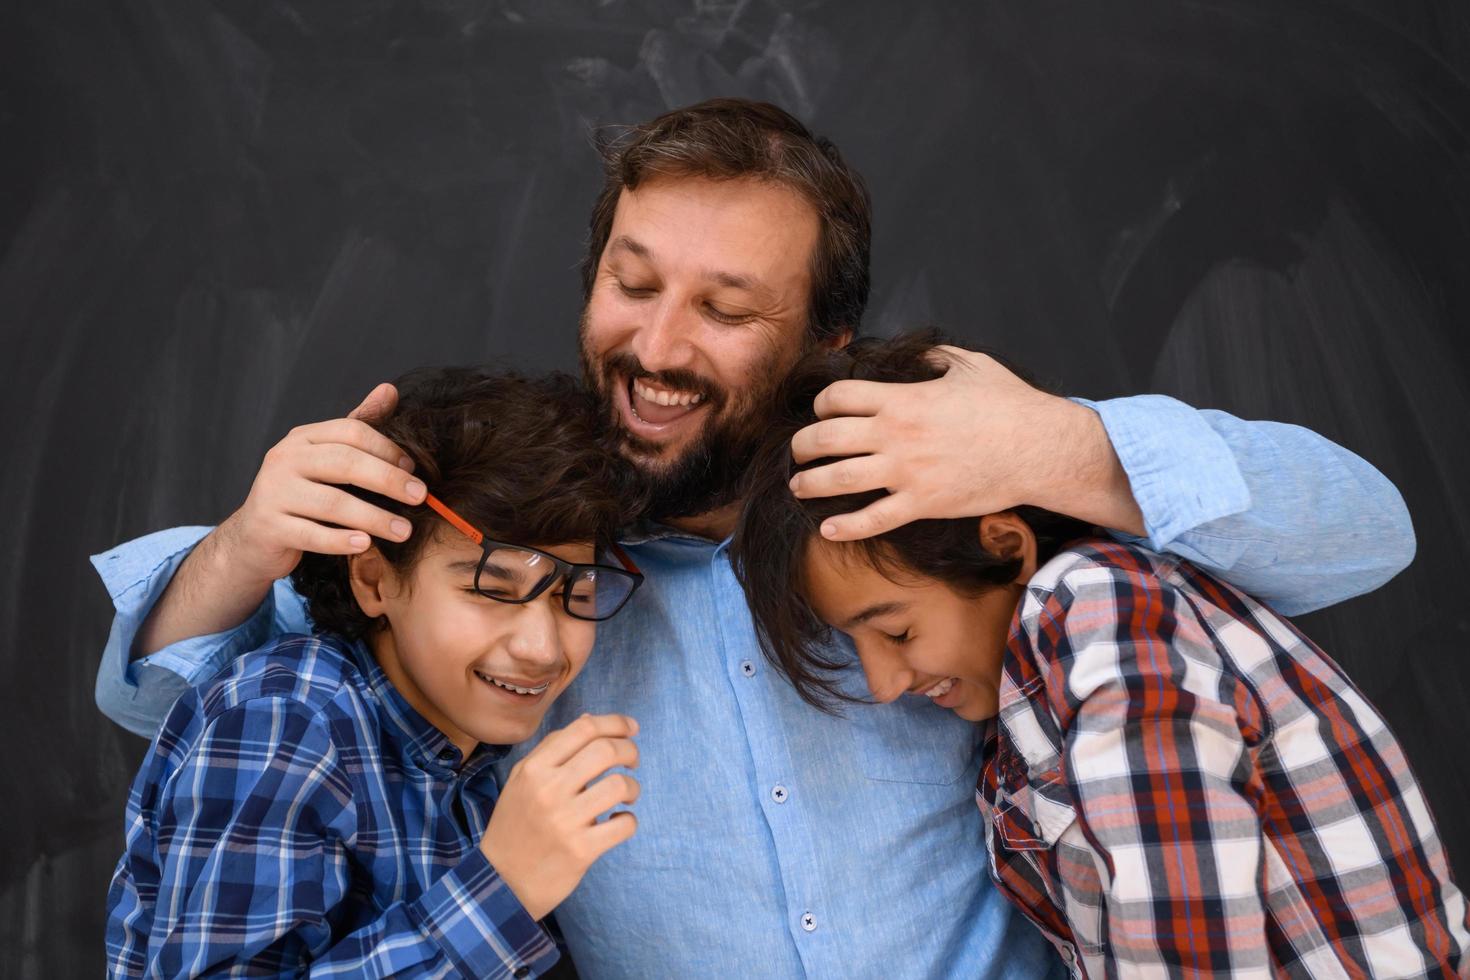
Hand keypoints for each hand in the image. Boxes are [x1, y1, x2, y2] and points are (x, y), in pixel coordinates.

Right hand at [219, 383, 425, 585]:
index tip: (414, 469)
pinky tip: (366, 544)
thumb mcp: (327, 456)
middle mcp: (284, 459)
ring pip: (332, 503)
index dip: (386, 448)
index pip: (350, 432)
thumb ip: (358, 426)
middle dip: (388, 480)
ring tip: (404, 530)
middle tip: (420, 497)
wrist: (254, 536)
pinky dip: (341, 541)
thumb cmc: (302, 492)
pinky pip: (312, 534)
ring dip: (374, 517)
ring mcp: (273, 493)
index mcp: (302, 438)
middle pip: (345, 463)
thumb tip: (390, 390)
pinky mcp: (269, 527)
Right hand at [481, 714, 640, 919]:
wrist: (501, 882)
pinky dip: (629, 820)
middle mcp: (549, 790)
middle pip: (606, 751)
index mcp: (534, 768)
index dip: (615, 723)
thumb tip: (592, 719)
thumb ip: (554, 748)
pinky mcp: (581, 850)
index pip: (584, 729)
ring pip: (620, 785)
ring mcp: (565, 821)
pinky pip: (624, 825)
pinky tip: (618, 822)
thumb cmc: (516, 825)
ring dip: (633, 787)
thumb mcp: (523, 780)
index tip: (631, 728)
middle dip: (630, 750)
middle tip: (633, 761)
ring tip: (627, 795)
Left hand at [787, 346, 1142, 539]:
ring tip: (798, 485)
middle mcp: (896, 435)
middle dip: (802, 445)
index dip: (822, 403)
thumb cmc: (1008, 404)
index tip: (822, 411)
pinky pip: (873, 519)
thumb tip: (918, 353)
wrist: (1038, 448)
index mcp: (902, 398)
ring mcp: (906, 472)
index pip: (838, 397)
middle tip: (797, 451)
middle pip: (826, 437)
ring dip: (809, 483)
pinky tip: (827, 528)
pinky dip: (845, 527)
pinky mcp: (922, 504)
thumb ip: (935, 357)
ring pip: (838, 479)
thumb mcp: (969, 365)